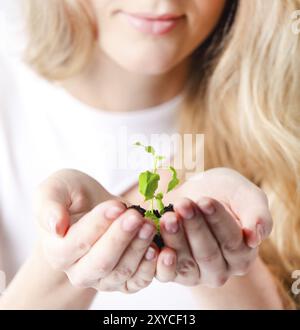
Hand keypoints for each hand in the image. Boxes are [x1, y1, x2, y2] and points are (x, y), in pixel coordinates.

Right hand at [34, 169, 157, 292]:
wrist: (94, 206)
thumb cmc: (74, 196)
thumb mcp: (56, 189)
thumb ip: (49, 205)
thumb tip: (55, 226)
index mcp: (58, 251)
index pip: (77, 243)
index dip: (98, 225)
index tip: (116, 206)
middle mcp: (79, 271)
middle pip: (101, 263)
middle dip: (121, 239)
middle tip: (136, 217)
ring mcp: (103, 278)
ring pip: (121, 273)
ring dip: (138, 249)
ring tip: (149, 225)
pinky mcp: (125, 279)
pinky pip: (138, 282)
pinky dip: (150, 268)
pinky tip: (159, 248)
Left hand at [155, 168, 272, 286]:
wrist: (197, 193)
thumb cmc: (225, 193)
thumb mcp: (246, 195)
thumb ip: (257, 214)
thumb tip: (255, 237)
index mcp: (242, 253)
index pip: (232, 240)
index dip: (218, 220)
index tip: (204, 201)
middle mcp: (220, 269)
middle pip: (207, 253)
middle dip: (194, 227)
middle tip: (183, 204)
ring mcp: (196, 272)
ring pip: (185, 262)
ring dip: (175, 238)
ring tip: (168, 216)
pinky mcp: (173, 272)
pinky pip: (166, 274)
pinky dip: (159, 261)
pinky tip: (154, 244)